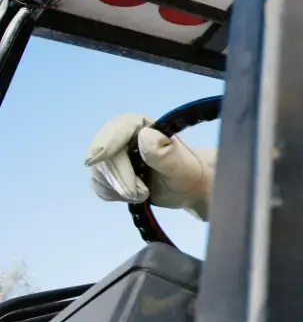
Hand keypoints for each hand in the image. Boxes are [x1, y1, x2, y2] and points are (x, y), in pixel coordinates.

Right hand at [84, 114, 215, 220]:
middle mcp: (124, 137)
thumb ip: (164, 153)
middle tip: (142, 194)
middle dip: (119, 177)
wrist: (187, 186)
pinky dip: (114, 194)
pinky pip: (99, 185)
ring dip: (118, 189)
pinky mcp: (108, 173)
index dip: (107, 142)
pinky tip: (133, 195)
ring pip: (98, 172)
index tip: (96, 159)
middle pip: (104, 154)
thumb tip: (144, 135)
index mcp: (143, 126)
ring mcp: (113, 155)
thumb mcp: (181, 166)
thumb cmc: (187, 172)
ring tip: (144, 194)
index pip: (119, 128)